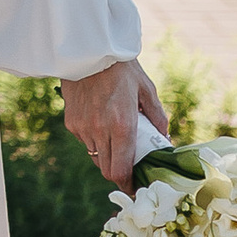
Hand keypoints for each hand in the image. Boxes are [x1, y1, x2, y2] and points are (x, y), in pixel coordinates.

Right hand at [61, 60, 170, 193]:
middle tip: (129, 168)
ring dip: (107, 155)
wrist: (88, 50)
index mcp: (123, 126)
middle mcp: (100, 131)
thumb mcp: (146, 90)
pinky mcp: (71, 122)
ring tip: (116, 138)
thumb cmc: (122, 68)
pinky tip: (101, 122)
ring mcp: (83, 127)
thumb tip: (165, 140)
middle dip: (119, 174)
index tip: (135, 187)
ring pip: (95, 156)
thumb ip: (158, 117)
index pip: (121, 170)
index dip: (128, 184)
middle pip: (107, 170)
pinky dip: (94, 140)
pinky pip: (85, 141)